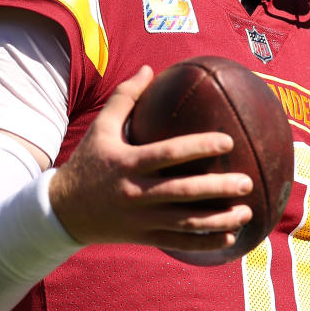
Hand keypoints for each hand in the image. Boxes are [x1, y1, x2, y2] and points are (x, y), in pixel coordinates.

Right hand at [49, 65, 252, 250]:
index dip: (199, 147)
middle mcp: (136, 193)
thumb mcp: (100, 129)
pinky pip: (179, 242)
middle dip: (217, 188)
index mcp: (128, 163)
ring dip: (219, 220)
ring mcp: (141, 219)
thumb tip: (149, 68)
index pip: (169, 154)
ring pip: (185, 223)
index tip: (228, 141)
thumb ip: (124, 97)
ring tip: (247, 211)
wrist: (62, 211)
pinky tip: (231, 238)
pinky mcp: (144, 238)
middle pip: (183, 192)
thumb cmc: (88, 162)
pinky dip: (206, 242)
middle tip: (246, 182)